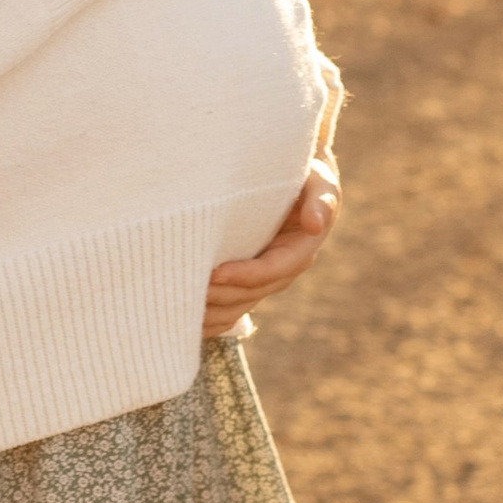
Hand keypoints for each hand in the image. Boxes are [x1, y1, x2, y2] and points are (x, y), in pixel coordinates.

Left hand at [202, 160, 339, 336]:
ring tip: (182, 308)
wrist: (294, 183)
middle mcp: (283, 271)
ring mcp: (265, 280)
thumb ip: (321, 201)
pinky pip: (232, 308)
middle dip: (221, 295)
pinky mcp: (249, 281)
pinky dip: (213, 320)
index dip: (244, 275)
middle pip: (250, 293)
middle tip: (187, 289)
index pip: (270, 270)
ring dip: (213, 312)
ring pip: (238, 305)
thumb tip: (315, 225)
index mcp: (300, 251)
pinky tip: (190, 324)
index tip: (215, 274)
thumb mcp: (320, 183)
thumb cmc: (305, 178)